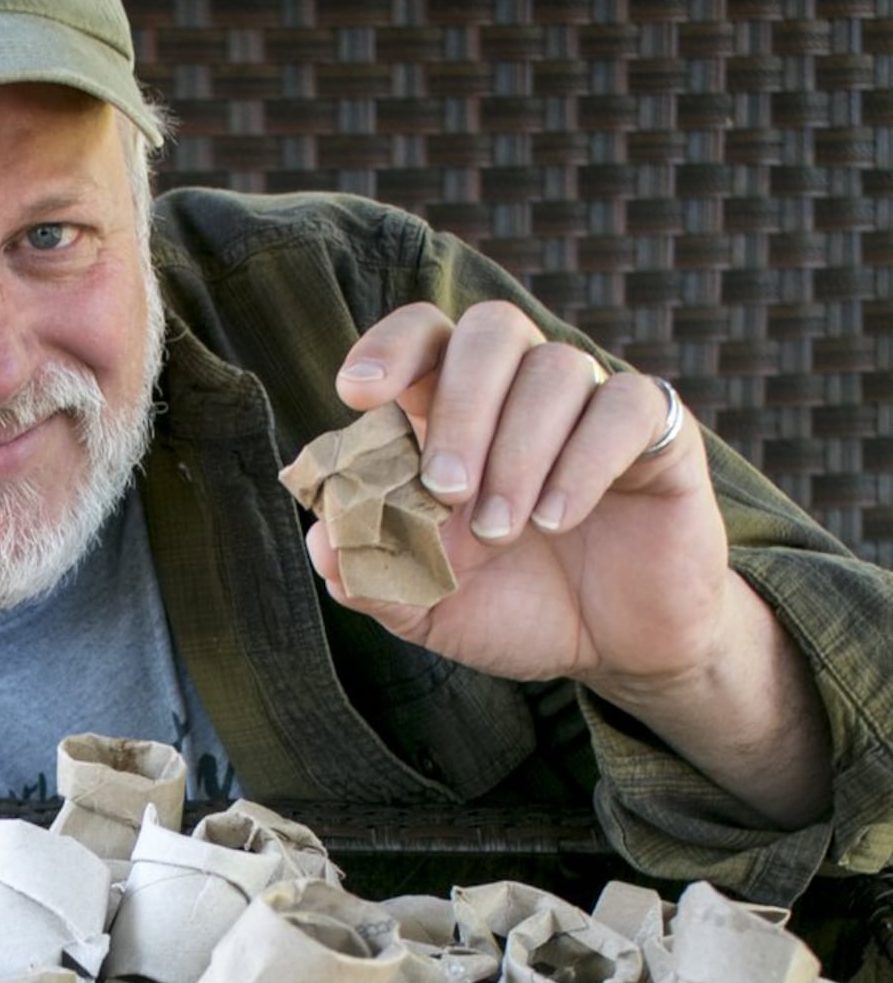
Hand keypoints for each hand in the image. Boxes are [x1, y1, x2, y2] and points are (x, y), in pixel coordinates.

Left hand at [308, 300, 726, 698]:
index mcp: (460, 413)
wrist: (617, 651)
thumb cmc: (521, 609)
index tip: (357, 392)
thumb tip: (322, 542)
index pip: (426, 338)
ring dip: (518, 453)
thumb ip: (375, 579)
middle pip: (491, 331)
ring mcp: (594, 403)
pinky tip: (557, 518)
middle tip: (447, 491)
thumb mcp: (432, 609)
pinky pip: (625, 406)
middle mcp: (526, 390)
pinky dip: (583, 461)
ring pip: (555, 369)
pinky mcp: (659, 432)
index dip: (390, 347)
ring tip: (503, 532)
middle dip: (460, 407)